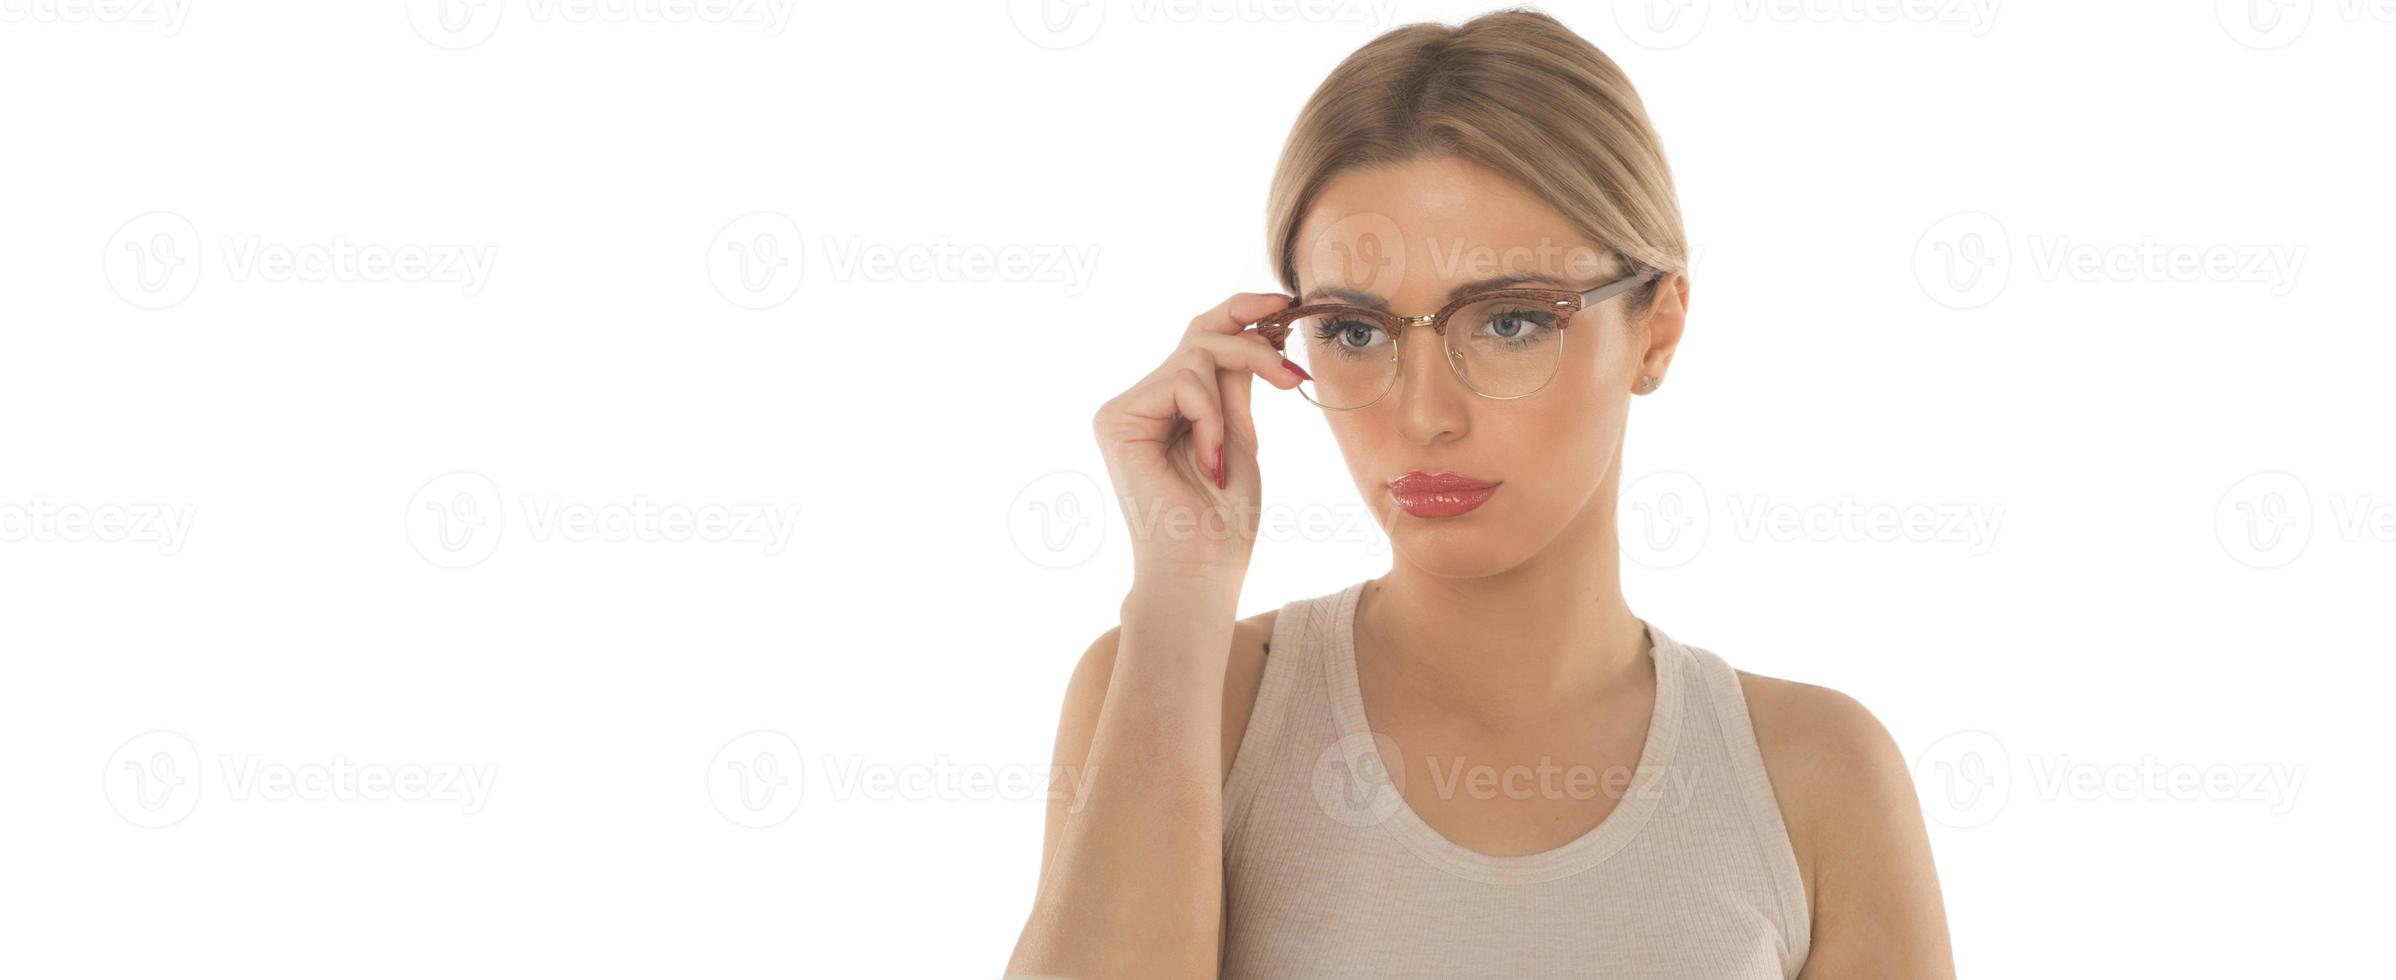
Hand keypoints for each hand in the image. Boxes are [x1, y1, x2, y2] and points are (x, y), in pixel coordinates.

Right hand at [1091, 292, 1308, 583]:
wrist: (1201, 572)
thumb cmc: (1222, 523)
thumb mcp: (1239, 438)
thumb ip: (1235, 386)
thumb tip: (1253, 332)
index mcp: (1165, 407)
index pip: (1202, 341)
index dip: (1241, 312)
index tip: (1284, 306)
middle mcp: (1138, 403)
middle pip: (1198, 335)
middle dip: (1251, 341)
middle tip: (1291, 374)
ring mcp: (1123, 410)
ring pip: (1196, 355)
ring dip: (1232, 401)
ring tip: (1228, 457)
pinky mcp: (1116, 419)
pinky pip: (1184, 385)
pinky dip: (1211, 422)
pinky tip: (1210, 466)